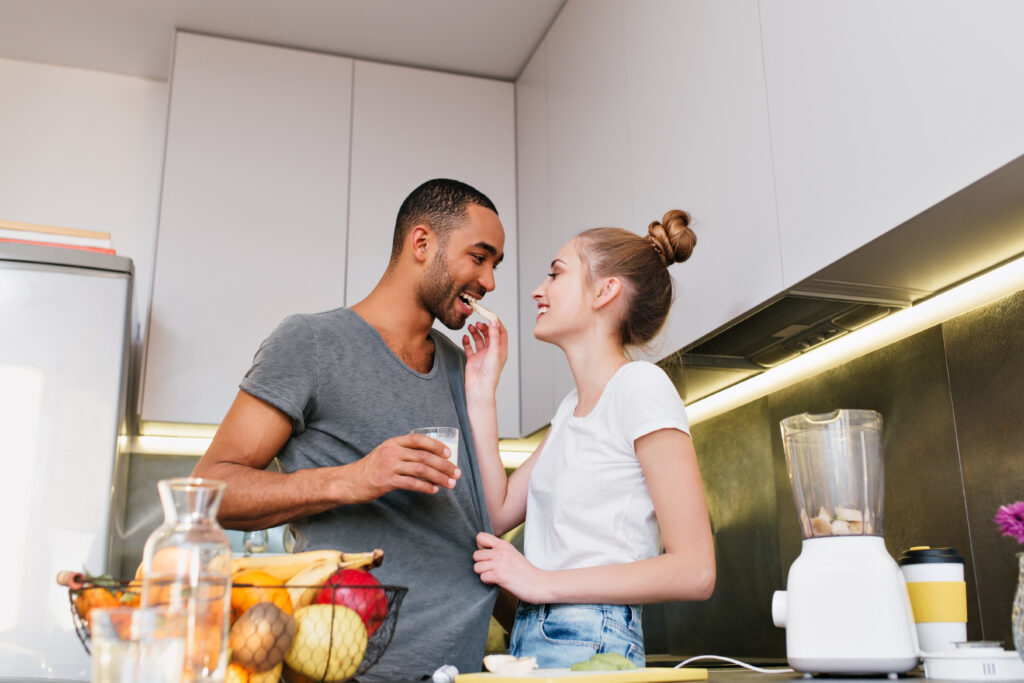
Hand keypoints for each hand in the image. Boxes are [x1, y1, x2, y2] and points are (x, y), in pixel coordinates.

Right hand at [343, 433, 459, 502]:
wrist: (348, 482)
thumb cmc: (371, 470)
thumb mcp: (386, 455)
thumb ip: (404, 454)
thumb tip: (431, 460)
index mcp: (393, 443)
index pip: (418, 439)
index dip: (436, 445)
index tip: (449, 453)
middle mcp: (391, 451)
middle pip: (423, 456)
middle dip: (443, 465)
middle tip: (456, 473)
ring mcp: (387, 465)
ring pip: (420, 469)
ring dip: (439, 477)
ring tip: (450, 483)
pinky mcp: (385, 481)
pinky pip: (410, 483)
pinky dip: (425, 486)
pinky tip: (434, 490)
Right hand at [463, 320, 507, 399]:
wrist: (479, 388)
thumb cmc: (490, 374)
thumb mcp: (494, 352)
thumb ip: (494, 336)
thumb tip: (494, 321)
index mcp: (501, 350)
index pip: (501, 333)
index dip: (496, 323)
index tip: (490, 315)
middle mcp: (492, 352)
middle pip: (489, 334)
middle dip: (484, 327)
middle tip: (478, 322)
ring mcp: (482, 355)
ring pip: (479, 339)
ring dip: (475, 332)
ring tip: (471, 327)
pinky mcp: (473, 359)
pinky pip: (469, 347)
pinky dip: (467, 341)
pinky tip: (465, 337)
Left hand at [473, 532, 546, 602]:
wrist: (539, 583)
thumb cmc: (526, 571)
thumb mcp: (512, 553)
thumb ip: (499, 550)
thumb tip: (483, 552)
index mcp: (504, 545)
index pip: (480, 537)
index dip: (480, 547)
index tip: (487, 555)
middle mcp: (500, 552)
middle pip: (475, 555)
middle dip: (481, 564)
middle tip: (491, 569)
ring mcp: (499, 563)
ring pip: (476, 567)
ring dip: (483, 574)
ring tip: (494, 575)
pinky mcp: (499, 576)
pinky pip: (482, 578)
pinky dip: (488, 582)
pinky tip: (497, 581)